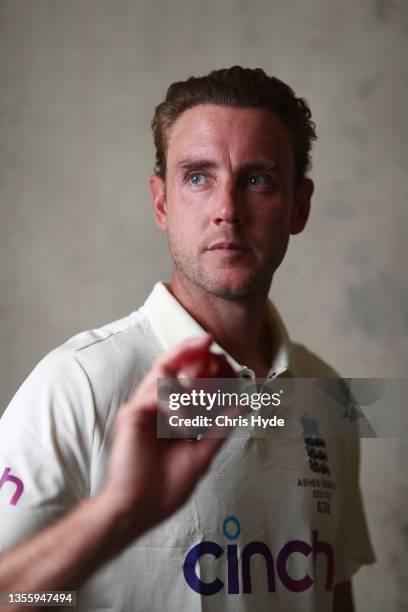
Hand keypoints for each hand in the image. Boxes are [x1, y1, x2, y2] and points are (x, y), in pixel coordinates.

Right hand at [97, 335, 226, 541]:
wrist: (139, 510)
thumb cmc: (165, 487)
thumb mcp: (202, 453)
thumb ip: (220, 427)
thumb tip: (244, 404)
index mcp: (171, 413)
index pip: (188, 379)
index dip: (207, 369)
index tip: (229, 364)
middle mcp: (155, 405)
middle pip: (171, 364)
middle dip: (190, 349)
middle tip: (209, 341)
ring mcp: (142, 408)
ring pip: (163, 374)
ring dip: (186, 384)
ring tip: (200, 405)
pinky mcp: (131, 414)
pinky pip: (155, 395)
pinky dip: (175, 405)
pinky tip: (184, 426)